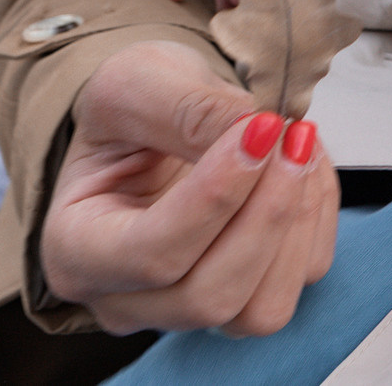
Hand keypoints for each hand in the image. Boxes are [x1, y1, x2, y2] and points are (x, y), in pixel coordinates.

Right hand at [39, 39, 337, 335]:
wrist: (160, 115)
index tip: (259, 129)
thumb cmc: (131, 107)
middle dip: (266, 213)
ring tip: (298, 143)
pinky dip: (316, 215)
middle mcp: (126, 299)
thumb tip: (252, 134)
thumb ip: (185, 107)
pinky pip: (301, 277)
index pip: (152, 255)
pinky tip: (302, 163)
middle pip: (209, 296)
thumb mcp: (136, 81)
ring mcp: (189, 307)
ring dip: (297, 220)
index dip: (216, 198)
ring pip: (261, 309)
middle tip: (289, 132)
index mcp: (76, 250)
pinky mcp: (247, 295)